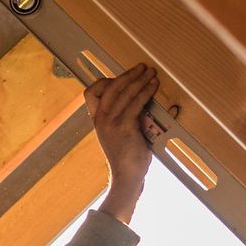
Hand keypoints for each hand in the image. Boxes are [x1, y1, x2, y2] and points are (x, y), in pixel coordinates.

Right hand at [85, 62, 158, 223]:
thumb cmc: (127, 157)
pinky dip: (146, 92)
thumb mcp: (119, 134)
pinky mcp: (124, 127)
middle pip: (110, 87)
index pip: (90, 93)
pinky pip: (135, 103)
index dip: (104, 82)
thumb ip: (124, 117)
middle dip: (128, 74)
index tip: (119, 79)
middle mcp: (101, 119)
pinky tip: (154, 86)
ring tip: (152, 73)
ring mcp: (111, 123)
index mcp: (97, 120)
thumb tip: (140, 100)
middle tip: (143, 67)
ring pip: (124, 92)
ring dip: (139, 80)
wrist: (127, 177)